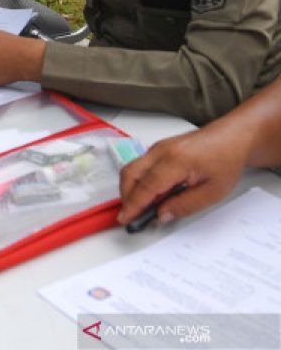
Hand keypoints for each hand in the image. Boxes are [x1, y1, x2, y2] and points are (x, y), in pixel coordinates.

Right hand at [117, 122, 251, 226]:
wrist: (231, 138)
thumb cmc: (226, 161)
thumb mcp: (213, 192)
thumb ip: (185, 205)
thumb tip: (162, 215)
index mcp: (176, 161)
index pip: (146, 186)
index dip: (134, 205)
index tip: (126, 219)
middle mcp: (161, 151)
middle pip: (130, 174)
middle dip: (126, 196)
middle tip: (130, 215)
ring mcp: (157, 148)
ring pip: (132, 168)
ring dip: (130, 189)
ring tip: (139, 207)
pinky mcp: (158, 149)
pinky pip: (140, 165)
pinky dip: (138, 181)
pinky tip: (149, 193)